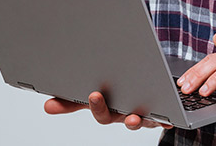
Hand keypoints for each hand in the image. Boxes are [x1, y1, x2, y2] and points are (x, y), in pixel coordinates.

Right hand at [44, 91, 172, 130]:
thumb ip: (73, 101)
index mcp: (106, 108)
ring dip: (132, 121)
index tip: (89, 93)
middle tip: (95, 95)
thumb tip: (47, 106)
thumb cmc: (120, 98)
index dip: (90, 104)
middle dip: (101, 108)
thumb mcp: (97, 95)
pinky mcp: (158, 117)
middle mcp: (121, 114)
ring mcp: (139, 116)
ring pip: (134, 122)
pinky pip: (161, 121)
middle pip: (108, 117)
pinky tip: (167, 121)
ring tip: (132, 117)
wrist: (150, 98)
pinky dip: (164, 121)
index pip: (93, 109)